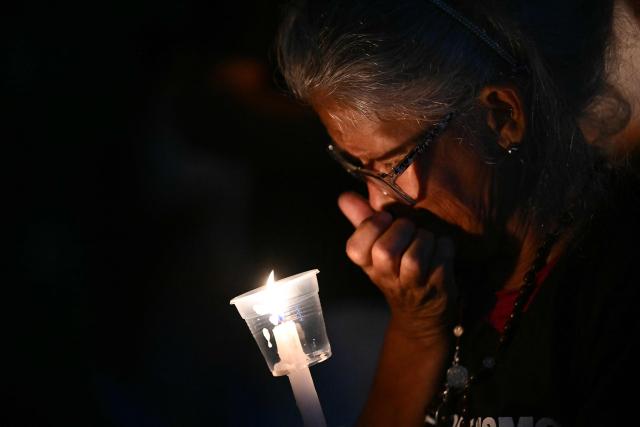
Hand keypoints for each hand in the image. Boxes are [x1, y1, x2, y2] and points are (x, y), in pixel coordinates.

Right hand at [338, 191, 455, 341]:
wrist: (422, 313)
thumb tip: (344, 197)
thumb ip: (362, 220)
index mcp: (368, 265)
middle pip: (385, 251)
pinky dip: (444, 245)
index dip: (370, 227)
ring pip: (415, 255)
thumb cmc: (398, 271)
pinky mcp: (439, 285)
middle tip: (408, 228)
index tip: (384, 218)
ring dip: (424, 238)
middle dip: (401, 229)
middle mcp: (387, 277)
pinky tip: (440, 249)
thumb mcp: (375, 249)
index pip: (355, 249)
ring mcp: (413, 284)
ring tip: (425, 240)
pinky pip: (442, 254)